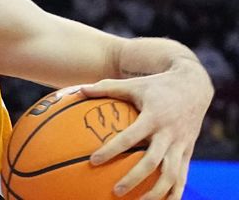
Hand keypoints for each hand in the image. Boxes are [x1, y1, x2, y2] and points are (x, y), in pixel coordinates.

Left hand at [81, 60, 212, 199]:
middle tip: (116, 191)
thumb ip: (107, 87)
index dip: (112, 150)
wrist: (193, 86)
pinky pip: (183, 175)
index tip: (94, 161)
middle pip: (152, 162)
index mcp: (153, 116)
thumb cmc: (156, 85)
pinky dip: (175, 192)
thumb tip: (79, 89)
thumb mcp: (133, 84)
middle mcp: (168, 132)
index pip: (129, 137)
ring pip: (171, 174)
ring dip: (156, 192)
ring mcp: (181, 143)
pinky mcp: (189, 150)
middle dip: (134, 178)